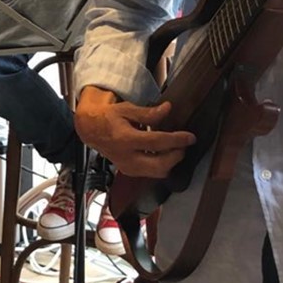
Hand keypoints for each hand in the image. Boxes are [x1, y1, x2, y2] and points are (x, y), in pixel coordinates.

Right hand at [75, 86, 194, 180]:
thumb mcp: (127, 109)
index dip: (176, 140)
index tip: (190, 137)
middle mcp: (126, 157)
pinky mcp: (129, 172)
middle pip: (159, 165)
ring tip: (175, 149)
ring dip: (170, 162)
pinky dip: (161, 164)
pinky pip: (151, 173)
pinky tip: (163, 153)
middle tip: (183, 145)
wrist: (91, 130)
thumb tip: (167, 109)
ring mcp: (127, 167)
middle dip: (176, 156)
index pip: (157, 143)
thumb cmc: (109, 118)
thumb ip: (148, 113)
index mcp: (125, 139)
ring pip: (157, 173)